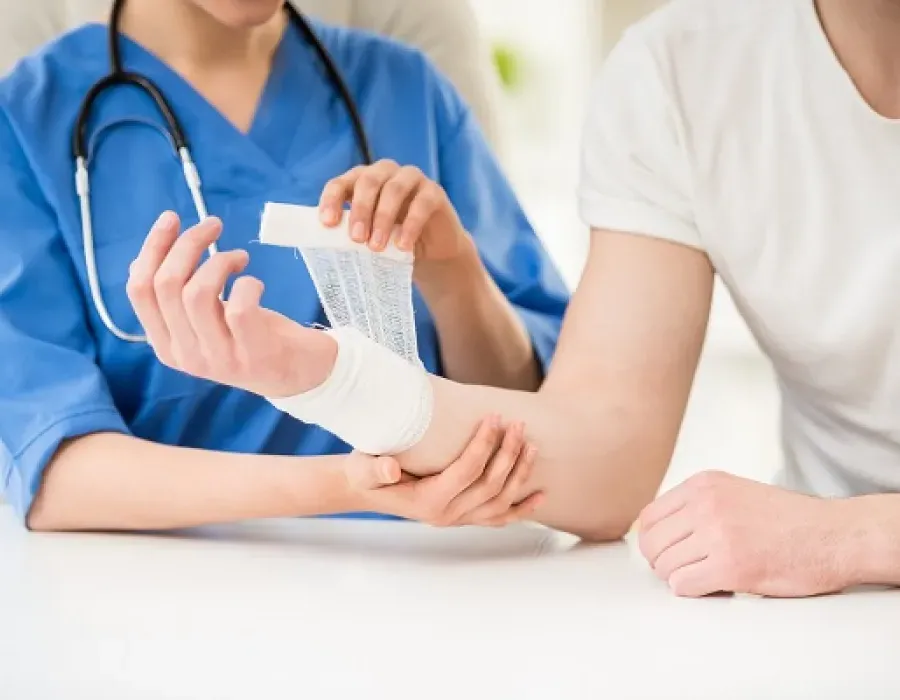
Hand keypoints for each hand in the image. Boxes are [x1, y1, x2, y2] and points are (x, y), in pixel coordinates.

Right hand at [127, 211, 335, 396]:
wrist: (301, 374)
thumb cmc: (251, 337)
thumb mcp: (206, 319)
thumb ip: (178, 297)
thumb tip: (146, 258)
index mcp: (166, 345)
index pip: (139, 290)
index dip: (152, 248)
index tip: (172, 219)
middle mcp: (186, 355)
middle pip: (167, 285)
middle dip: (188, 243)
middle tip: (213, 226)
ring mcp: (219, 359)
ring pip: (197, 293)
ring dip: (219, 261)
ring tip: (239, 257)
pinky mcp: (253, 355)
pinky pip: (238, 309)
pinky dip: (247, 284)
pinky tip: (255, 284)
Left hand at [318, 159, 474, 264]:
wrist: (430, 252)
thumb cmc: (391, 241)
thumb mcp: (368, 236)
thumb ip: (352, 231)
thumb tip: (329, 240)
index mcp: (362, 180)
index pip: (341, 183)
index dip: (332, 200)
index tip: (328, 223)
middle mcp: (385, 173)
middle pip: (368, 181)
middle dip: (360, 210)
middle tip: (357, 238)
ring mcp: (411, 179)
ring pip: (394, 189)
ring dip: (383, 218)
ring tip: (377, 247)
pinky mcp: (434, 192)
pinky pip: (422, 203)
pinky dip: (411, 225)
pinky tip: (403, 245)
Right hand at [345, 416, 542, 527]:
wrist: (366, 489)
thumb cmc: (366, 472)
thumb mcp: (363, 468)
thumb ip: (373, 469)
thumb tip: (390, 469)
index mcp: (428, 502)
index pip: (466, 472)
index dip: (484, 445)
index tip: (494, 417)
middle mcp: (448, 515)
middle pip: (490, 486)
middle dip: (508, 454)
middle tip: (517, 424)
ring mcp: (459, 519)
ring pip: (500, 502)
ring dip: (520, 474)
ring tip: (532, 445)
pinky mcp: (465, 517)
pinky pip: (499, 518)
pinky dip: (522, 509)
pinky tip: (540, 496)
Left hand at [637, 471, 858, 597]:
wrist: (834, 535)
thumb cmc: (788, 521)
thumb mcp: (735, 493)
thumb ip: (698, 505)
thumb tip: (659, 532)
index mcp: (703, 484)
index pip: (648, 517)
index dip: (654, 542)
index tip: (669, 553)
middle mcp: (705, 504)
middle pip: (651, 543)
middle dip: (663, 563)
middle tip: (686, 571)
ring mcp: (717, 534)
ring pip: (664, 566)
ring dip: (680, 578)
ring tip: (707, 577)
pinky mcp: (730, 566)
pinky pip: (683, 586)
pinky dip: (694, 592)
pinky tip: (716, 586)